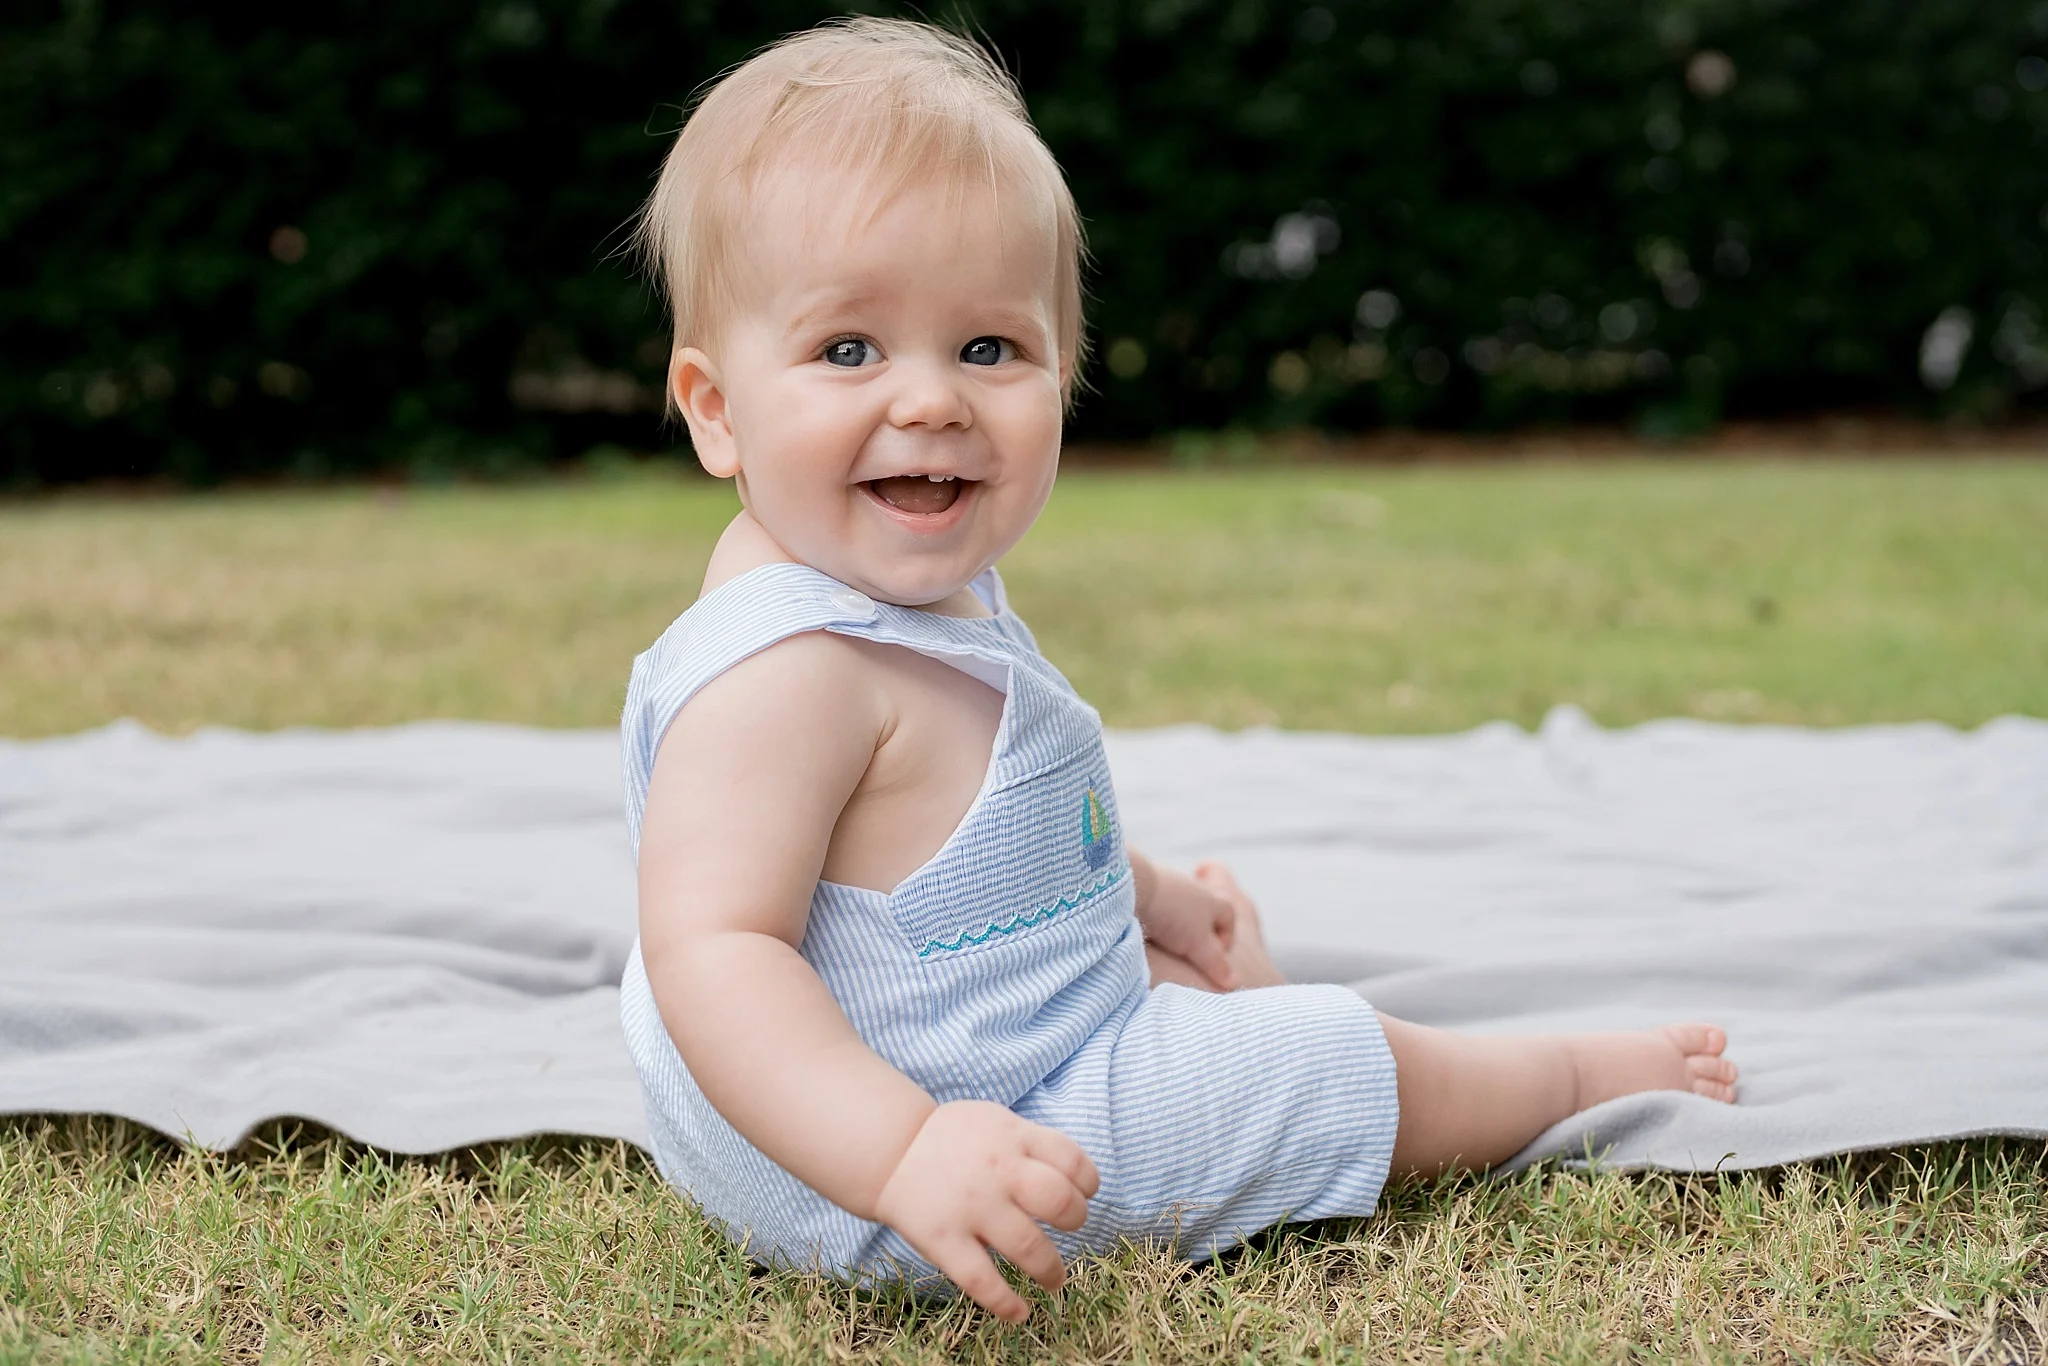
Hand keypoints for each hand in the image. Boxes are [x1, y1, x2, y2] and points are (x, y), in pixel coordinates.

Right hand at [871, 1101, 1098, 1321]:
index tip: (1083, 1195)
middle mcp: (997, 1170)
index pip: (1071, 1161)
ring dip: (1051, 1270)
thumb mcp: (996, 1120)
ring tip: (1055, 1279)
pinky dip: (1007, 1304)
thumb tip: (1075, 1179)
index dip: (1086, 1183)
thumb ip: (1032, 1145)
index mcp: (1014, 1137)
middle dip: (1075, 1220)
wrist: (891, 1151)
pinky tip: (1020, 1313)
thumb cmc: (954, 1139)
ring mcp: (972, 1207)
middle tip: (1070, 1228)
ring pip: (1029, 1247)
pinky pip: (982, 1281)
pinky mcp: (945, 1240)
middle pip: (1058, 1201)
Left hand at [1133, 857, 1239, 989]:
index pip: (1229, 917)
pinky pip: (1160, 905)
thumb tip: (1234, 983)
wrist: (1135, 886)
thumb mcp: (1197, 945)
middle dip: (1202, 933)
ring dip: (1179, 926)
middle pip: (1206, 913)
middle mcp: (1197, 889)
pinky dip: (1160, 918)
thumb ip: (1216, 963)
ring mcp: (1172, 885)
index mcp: (1215, 900)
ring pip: (1182, 909)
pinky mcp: (1150, 886)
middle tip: (1191, 951)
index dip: (1226, 938)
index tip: (1214, 956)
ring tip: (1168, 943)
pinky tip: (1150, 930)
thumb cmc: (1173, 916)